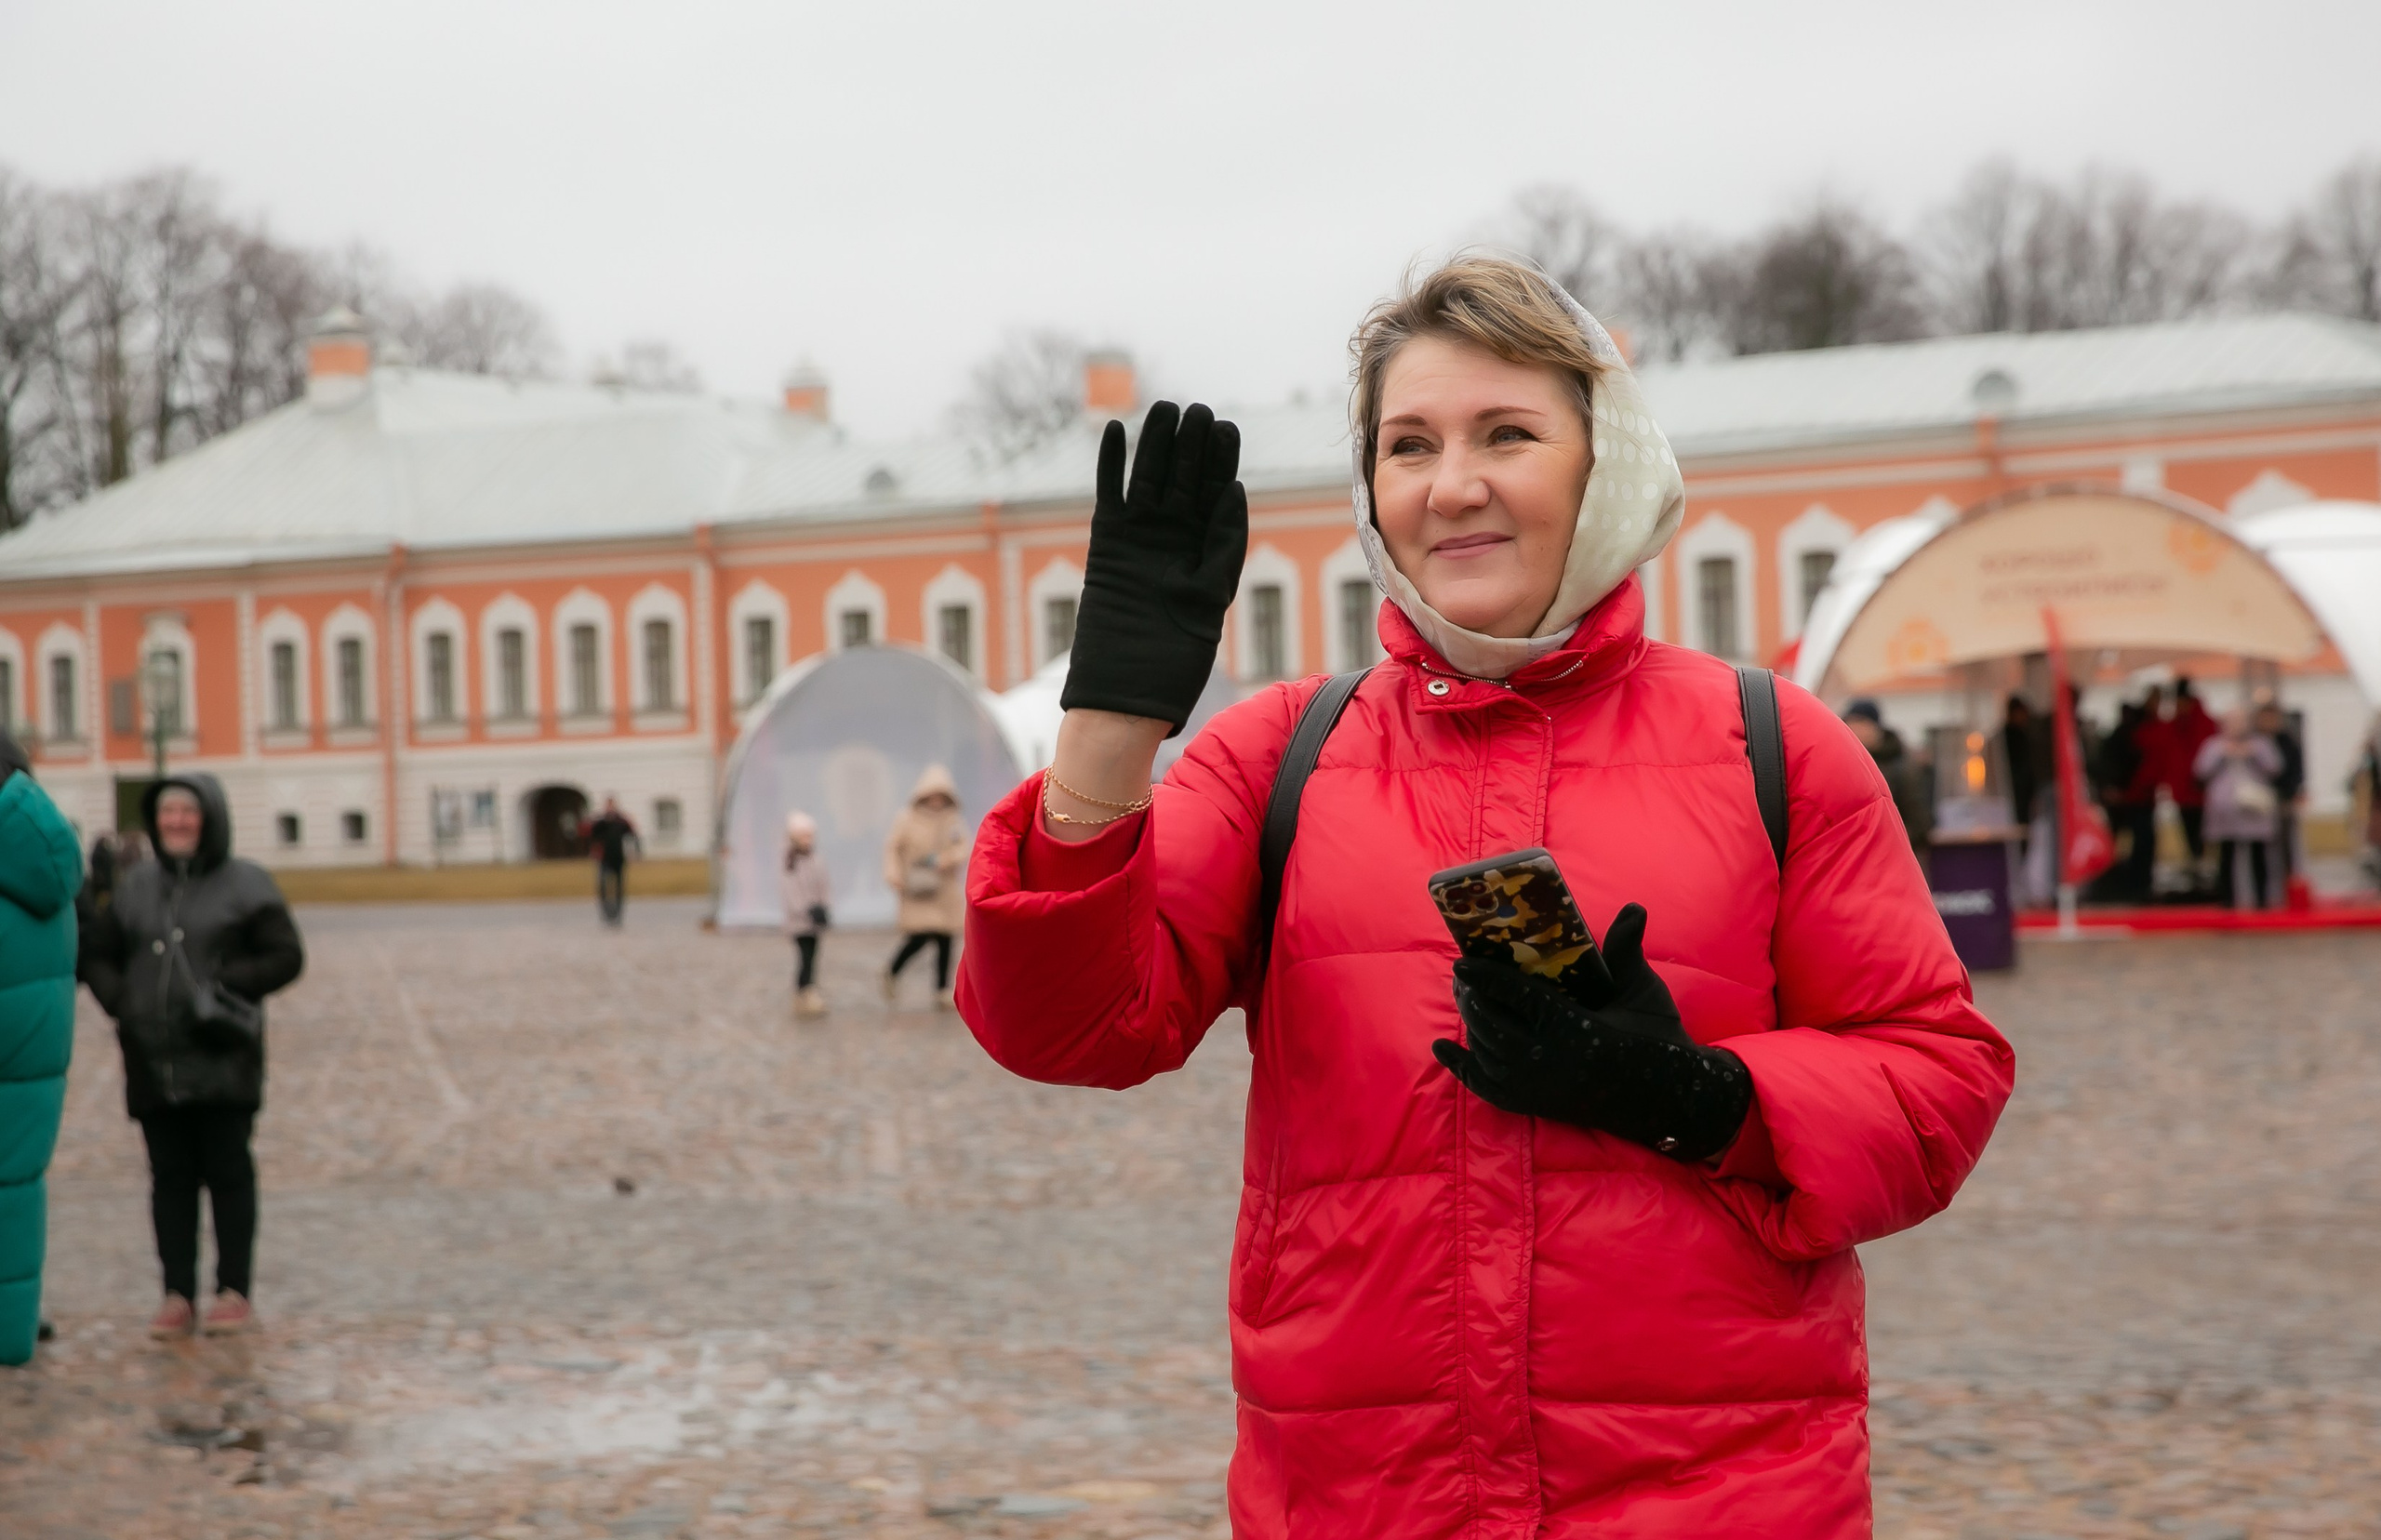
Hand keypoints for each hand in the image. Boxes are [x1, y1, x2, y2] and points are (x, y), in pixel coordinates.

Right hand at [1059, 401, 1247, 734]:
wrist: (1127, 688)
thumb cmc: (1176, 654)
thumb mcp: (1211, 596)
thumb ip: (1222, 543)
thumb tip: (1235, 490)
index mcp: (1204, 547)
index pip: (1214, 491)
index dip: (1220, 459)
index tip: (1226, 428)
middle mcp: (1172, 537)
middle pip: (1183, 477)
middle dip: (1191, 443)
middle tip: (1198, 410)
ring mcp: (1138, 536)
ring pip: (1147, 476)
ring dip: (1155, 443)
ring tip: (1164, 410)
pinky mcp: (1106, 542)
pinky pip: (1108, 493)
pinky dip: (1110, 463)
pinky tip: (1114, 430)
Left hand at [1431, 903, 1751, 1161]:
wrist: (1664, 1097)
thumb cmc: (1654, 1038)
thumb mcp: (1642, 993)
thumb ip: (1626, 950)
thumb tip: (1634, 907)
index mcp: (1569, 1025)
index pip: (1512, 994)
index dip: (1484, 975)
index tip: (1462, 960)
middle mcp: (1543, 1057)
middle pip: (1489, 1019)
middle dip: (1472, 995)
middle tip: (1463, 974)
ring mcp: (1533, 1085)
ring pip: (1484, 1047)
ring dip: (1470, 1020)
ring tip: (1464, 995)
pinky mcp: (1530, 1104)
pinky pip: (1483, 1085)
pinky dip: (1460, 1065)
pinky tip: (1442, 1048)